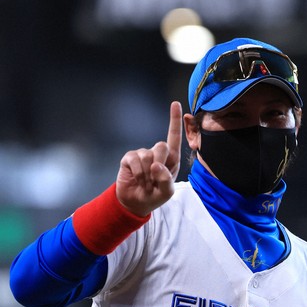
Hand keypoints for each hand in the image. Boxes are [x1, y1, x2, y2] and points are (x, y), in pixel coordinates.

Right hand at [116, 101, 182, 216]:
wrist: (135, 203)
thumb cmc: (154, 196)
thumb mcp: (167, 192)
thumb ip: (167, 179)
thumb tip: (157, 165)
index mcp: (171, 159)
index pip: (174, 137)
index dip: (175, 120)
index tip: (175, 103)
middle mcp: (157, 153)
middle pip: (162, 146)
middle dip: (160, 163)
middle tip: (155, 179)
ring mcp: (142, 154)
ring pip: (148, 155)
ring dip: (148, 173)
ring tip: (146, 182)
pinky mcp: (129, 158)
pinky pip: (135, 160)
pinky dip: (138, 173)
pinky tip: (137, 179)